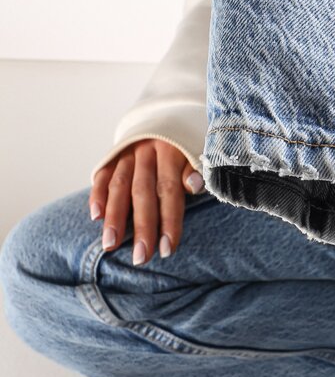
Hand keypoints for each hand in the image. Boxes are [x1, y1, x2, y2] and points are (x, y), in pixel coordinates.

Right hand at [89, 139, 204, 262]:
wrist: (167, 119)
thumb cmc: (187, 149)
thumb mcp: (198, 155)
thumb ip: (196, 171)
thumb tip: (194, 185)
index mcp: (173, 152)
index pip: (170, 192)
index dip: (169, 222)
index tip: (166, 250)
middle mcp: (147, 152)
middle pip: (143, 193)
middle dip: (141, 227)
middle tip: (140, 257)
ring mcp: (127, 153)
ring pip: (118, 186)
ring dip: (114, 217)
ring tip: (110, 245)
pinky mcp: (112, 155)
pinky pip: (102, 175)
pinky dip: (97, 195)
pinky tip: (95, 216)